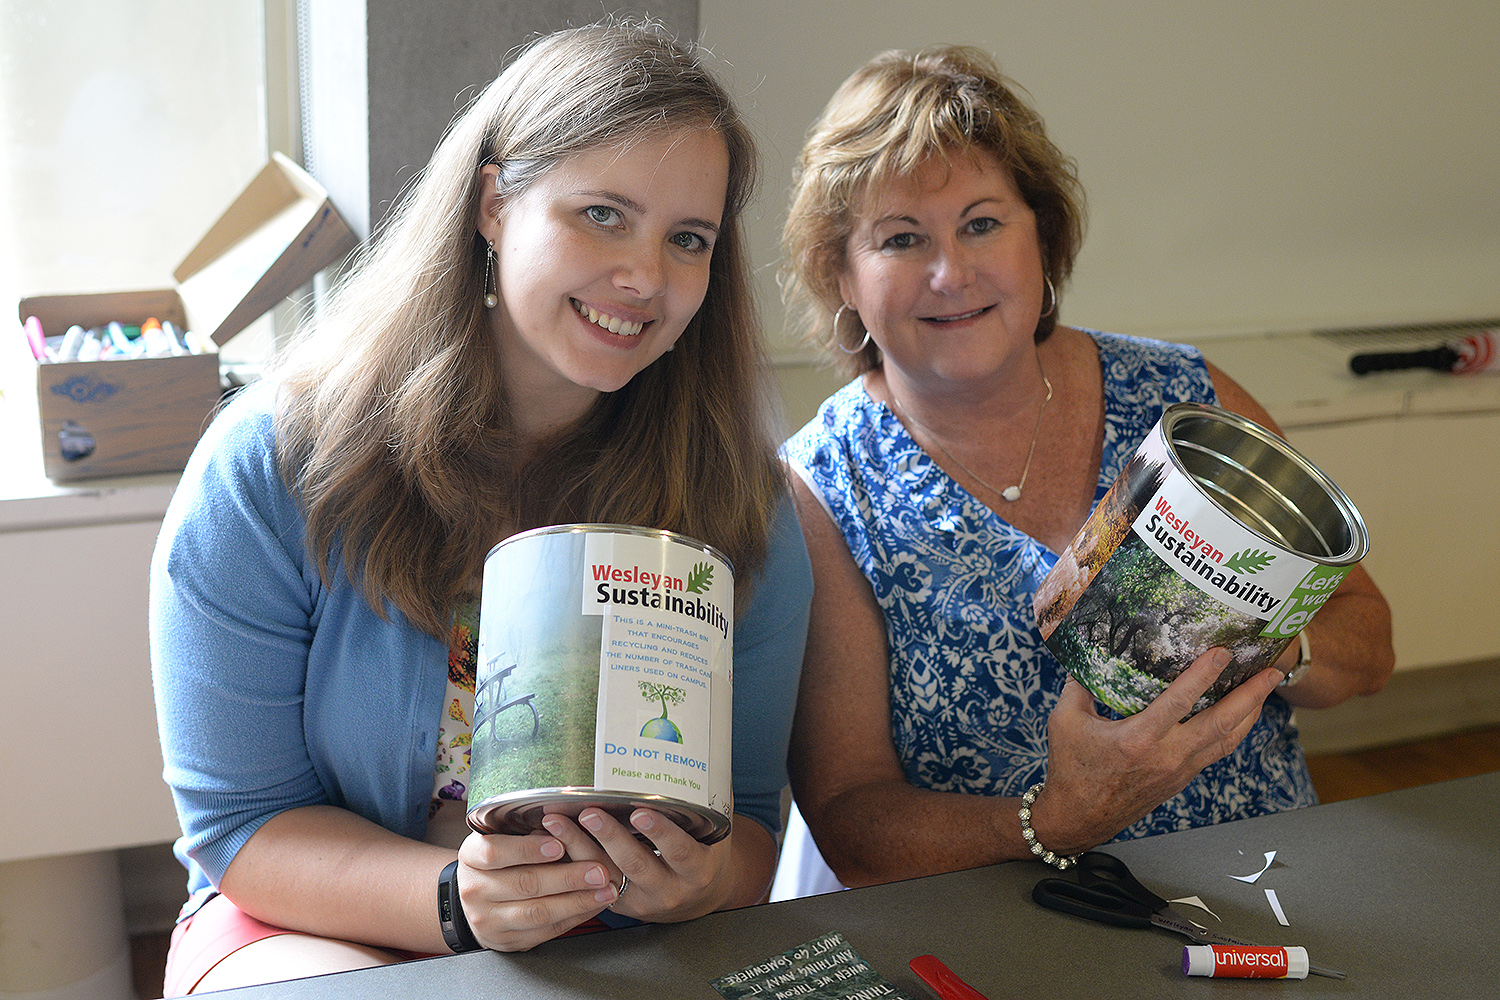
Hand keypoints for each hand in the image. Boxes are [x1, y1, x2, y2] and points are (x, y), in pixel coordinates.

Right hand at [455, 829, 618, 951]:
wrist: (475, 900)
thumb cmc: (495, 862)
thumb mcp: (499, 838)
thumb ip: (525, 834)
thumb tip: (563, 826)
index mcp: (472, 857)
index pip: (495, 852)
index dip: (528, 849)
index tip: (558, 845)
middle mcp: (475, 890)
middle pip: (524, 884)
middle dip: (567, 878)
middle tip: (598, 870)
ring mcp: (489, 920)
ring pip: (537, 913)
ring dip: (576, 901)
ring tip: (603, 890)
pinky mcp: (507, 940)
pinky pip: (545, 931)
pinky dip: (574, 917)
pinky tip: (593, 905)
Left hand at [544, 806, 735, 922]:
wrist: (699, 897)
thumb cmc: (705, 854)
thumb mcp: (713, 833)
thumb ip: (703, 802)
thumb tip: (697, 754)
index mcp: (697, 870)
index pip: (680, 851)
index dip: (660, 833)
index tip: (641, 811)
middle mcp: (669, 890)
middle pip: (636, 864)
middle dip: (610, 837)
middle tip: (589, 812)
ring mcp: (642, 901)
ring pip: (606, 875)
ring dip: (579, 847)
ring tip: (556, 822)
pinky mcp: (620, 905)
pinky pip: (592, 884)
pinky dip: (572, 861)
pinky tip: (554, 840)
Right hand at [1035, 647, 1282, 854]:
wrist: (1077, 817)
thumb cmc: (1070, 768)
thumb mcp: (1064, 719)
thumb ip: (1079, 685)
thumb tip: (1087, 652)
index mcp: (1136, 739)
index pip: (1179, 702)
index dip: (1204, 675)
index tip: (1223, 652)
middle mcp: (1165, 756)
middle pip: (1220, 723)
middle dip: (1250, 695)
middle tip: (1272, 670)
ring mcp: (1178, 770)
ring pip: (1226, 740)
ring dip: (1250, 713)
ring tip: (1266, 688)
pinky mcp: (1181, 778)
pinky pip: (1217, 751)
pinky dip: (1234, 730)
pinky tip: (1241, 716)